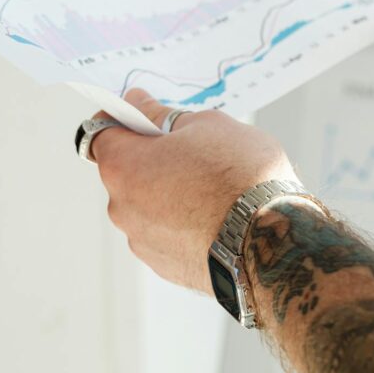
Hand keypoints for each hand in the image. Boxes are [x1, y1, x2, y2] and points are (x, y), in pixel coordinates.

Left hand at [87, 89, 296, 293]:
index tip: (144, 113)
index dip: (121, 119)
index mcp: (123, 167)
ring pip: (148, 204)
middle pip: (126, 171)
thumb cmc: (239, 178)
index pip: (100, 133)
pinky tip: (217, 215)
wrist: (273, 243)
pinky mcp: (167, 266)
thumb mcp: (205, 125)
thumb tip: (139, 105)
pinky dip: (183, 222)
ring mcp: (143, 242)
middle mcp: (122, 208)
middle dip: (151, 157)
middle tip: (192, 148)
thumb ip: (162, 115)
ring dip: (169, 192)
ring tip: (213, 186)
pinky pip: (167, 233)